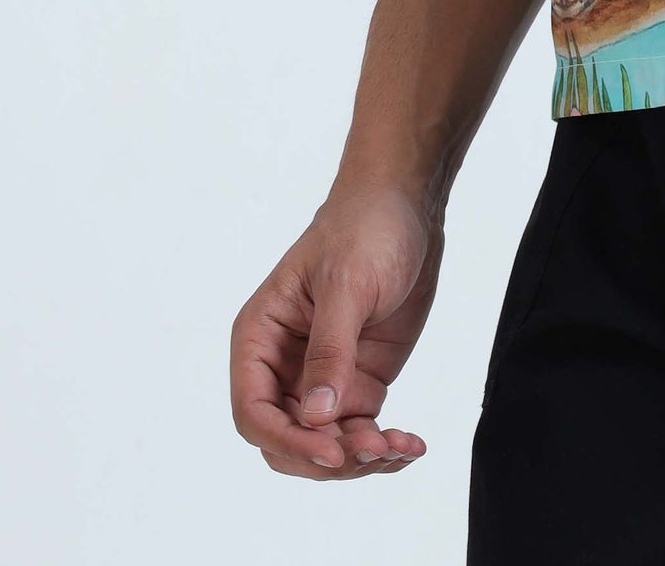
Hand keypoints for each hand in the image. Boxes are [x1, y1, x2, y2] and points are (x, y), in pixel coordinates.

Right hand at [230, 184, 441, 479]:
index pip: (253, 412)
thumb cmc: (364, 228)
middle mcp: (283, 367)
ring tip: (400, 447)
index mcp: (259, 338)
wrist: (407, 206)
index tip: (332, 450)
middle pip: (286, 441)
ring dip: (359, 459)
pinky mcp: (358, 382)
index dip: (286, 441)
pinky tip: (411, 445)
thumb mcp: (346, 284)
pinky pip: (360, 431)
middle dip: (326, 457)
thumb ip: (330, 351)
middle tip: (373, 450)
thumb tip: (317, 417)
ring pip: (324, 444)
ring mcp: (322, 378)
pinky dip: (383, 447)